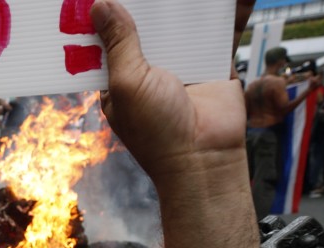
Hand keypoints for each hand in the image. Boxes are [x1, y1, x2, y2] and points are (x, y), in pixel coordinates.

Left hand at [92, 0, 245, 185]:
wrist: (205, 156)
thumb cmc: (157, 130)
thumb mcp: (127, 83)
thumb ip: (118, 42)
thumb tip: (100, 5)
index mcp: (118, 77)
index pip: (105, 37)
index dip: (103, 13)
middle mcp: (147, 67)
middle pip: (143, 22)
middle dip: (144, 1)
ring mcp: (180, 61)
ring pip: (179, 20)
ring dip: (181, 0)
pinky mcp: (212, 59)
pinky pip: (217, 26)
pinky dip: (224, 6)